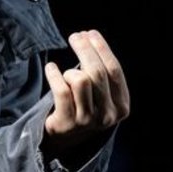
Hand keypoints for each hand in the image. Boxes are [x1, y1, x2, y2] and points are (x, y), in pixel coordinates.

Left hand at [43, 30, 129, 155]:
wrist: (63, 138)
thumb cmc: (82, 107)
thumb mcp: (99, 94)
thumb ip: (99, 72)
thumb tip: (88, 36)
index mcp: (122, 106)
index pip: (114, 71)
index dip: (102, 49)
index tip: (90, 33)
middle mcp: (108, 115)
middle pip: (97, 72)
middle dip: (85, 49)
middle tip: (75, 36)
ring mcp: (88, 121)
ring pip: (80, 80)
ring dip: (70, 70)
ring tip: (65, 73)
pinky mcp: (67, 122)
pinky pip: (61, 89)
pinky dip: (54, 74)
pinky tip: (51, 68)